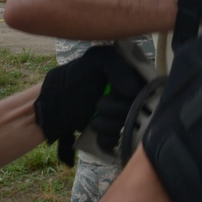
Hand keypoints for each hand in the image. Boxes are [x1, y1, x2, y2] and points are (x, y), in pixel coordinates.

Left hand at [34, 45, 146, 165]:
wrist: (54, 99)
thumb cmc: (76, 75)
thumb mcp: (96, 59)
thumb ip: (118, 67)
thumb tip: (133, 91)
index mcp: (132, 78)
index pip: (147, 91)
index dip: (132, 95)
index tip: (114, 91)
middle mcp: (130, 98)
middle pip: (138, 112)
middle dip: (116, 110)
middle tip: (99, 104)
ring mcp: (121, 116)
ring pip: (127, 128)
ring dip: (108, 124)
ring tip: (93, 118)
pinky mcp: (110, 133)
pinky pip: (116, 141)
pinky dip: (105, 138)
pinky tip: (94, 130)